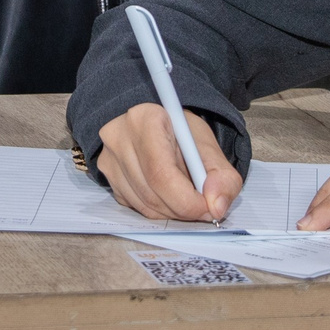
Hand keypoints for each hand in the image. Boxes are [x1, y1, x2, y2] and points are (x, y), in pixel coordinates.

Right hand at [96, 102, 243, 222]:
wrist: (161, 126)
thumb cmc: (182, 134)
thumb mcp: (210, 148)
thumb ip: (222, 177)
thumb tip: (216, 206)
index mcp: (145, 118)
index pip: (161, 172)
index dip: (186, 199)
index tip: (208, 208)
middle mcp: (119, 136)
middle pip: (151, 192)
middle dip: (182, 208)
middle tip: (204, 208)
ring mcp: (109, 158)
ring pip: (143, 204)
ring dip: (171, 211)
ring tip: (186, 195)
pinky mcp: (107, 176)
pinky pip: (135, 206)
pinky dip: (158, 209)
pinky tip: (168, 193)